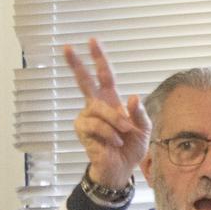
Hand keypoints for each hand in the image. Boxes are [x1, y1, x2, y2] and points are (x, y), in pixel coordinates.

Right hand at [64, 37, 150, 190]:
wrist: (122, 168)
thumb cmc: (131, 147)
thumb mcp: (143, 128)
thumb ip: (140, 112)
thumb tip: (132, 96)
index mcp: (111, 100)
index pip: (104, 75)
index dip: (99, 59)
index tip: (92, 41)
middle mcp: (96, 105)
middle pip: (84, 81)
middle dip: (76, 64)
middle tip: (66, 47)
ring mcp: (87, 117)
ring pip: (100, 109)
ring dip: (116, 122)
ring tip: (123, 134)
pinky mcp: (82, 130)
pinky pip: (97, 125)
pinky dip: (109, 133)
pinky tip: (113, 142)